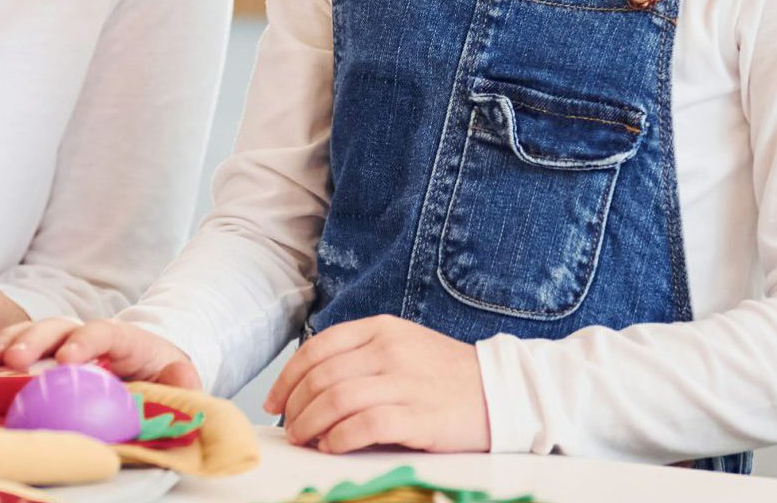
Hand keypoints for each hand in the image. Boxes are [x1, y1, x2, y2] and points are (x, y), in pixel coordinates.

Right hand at [0, 318, 200, 387]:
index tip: (68, 359)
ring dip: (8, 343)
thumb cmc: (158, 376)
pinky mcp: (43, 356)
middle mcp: (87, 334)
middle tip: (15, 360)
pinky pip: (16, 347)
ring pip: (32, 331)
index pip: (104, 331)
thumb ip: (180, 381)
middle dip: (35, 340)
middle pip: (59, 326)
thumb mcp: (176, 379)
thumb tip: (180, 376)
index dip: (85, 341)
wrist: (146, 369)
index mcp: (122, 339)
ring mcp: (62, 341)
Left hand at [264, 315, 491, 453]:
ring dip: (310, 426)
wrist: (503, 391)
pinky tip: (332, 448)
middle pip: (321, 378)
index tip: (274, 402)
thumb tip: (310, 390)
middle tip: (290, 428)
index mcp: (381, 329)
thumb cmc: (446, 375)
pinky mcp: (419, 415)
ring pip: (335, 401)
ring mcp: (405, 381)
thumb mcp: (402, 347)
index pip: (317, 349)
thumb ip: (360, 358)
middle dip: (295, 407)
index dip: (287, 378)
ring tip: (305, 440)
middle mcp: (389, 350)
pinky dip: (338, 439)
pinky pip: (364, 426)